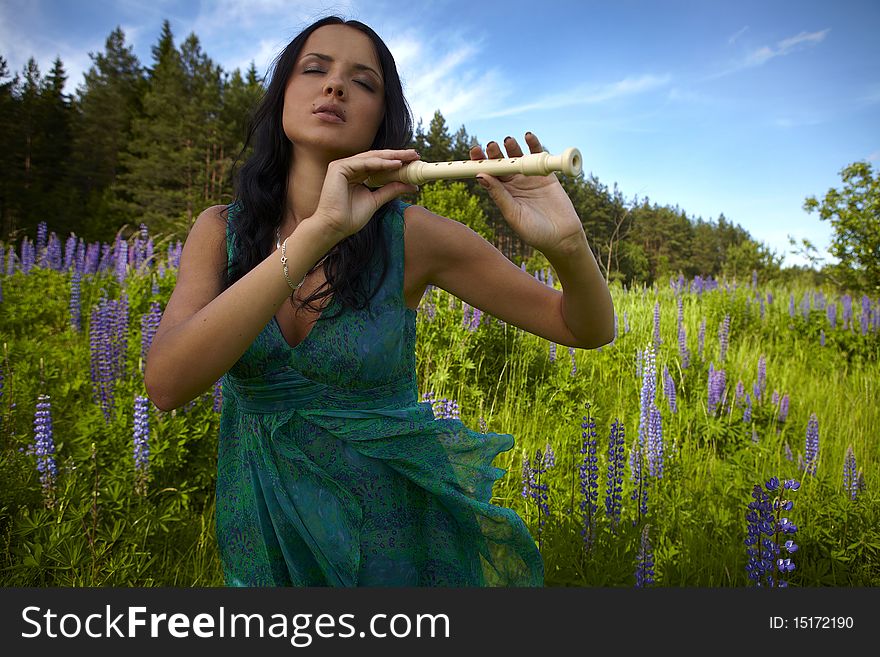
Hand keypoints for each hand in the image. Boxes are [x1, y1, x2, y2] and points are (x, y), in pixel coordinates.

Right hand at [309, 149, 419, 241]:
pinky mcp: (338, 167)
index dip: (396, 162)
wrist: (334, 227)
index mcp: (355, 174)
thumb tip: (411, 185)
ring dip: (392, 157)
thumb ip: (390, 190)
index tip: (413, 162)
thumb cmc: (350, 218)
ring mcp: (342, 166)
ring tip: (409, 157)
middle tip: (415, 154)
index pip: (378, 164)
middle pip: (376, 158)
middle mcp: (348, 167)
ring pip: (371, 158)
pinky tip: (395, 164)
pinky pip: (363, 163)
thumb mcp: (376, 200)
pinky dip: (380, 163)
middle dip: (397, 155)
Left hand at [473, 133, 584, 256]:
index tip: (474, 152)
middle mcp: (514, 183)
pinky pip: (538, 157)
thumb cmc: (534, 232)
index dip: (480, 162)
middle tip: (491, 145)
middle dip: (495, 153)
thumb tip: (480, 176)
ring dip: (512, 147)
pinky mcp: (546, 174)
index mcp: (502, 193)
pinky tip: (528, 136)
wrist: (562, 237)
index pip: (488, 174)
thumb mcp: (513, 214)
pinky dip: (534, 145)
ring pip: (518, 157)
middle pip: (501, 162)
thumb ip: (499, 196)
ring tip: (508, 141)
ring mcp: (529, 177)